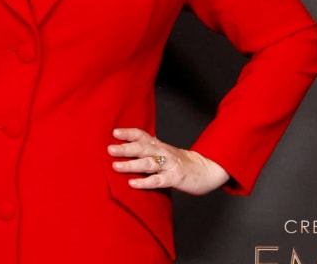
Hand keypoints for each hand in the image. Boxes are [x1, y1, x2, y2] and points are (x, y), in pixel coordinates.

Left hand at [107, 127, 229, 195]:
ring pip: (148, 163)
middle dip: (126, 148)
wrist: (207, 169)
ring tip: (116, 166)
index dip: (129, 133)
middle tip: (109, 149)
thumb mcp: (166, 152)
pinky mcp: (175, 178)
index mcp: (160, 145)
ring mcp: (169, 165)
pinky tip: (133, 183)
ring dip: (131, 164)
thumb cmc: (182, 162)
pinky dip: (145, 182)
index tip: (114, 132)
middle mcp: (164, 152)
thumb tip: (127, 148)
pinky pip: (158, 180)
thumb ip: (150, 149)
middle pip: (143, 148)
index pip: (143, 135)